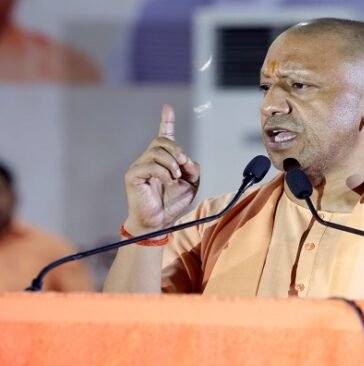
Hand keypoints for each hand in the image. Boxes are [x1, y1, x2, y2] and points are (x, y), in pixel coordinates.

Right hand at [123, 104, 199, 233]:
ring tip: (175, 177)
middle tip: (183, 164)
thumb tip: (187, 160)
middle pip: (162, 141)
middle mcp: (149, 159)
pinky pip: (150, 165)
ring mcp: (139, 166)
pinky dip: (163, 173)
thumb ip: (193, 169)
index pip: (164, 135)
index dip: (166, 121)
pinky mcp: (133, 176)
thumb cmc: (172, 203)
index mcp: (163, 159)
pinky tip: (168, 181)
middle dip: (176, 150)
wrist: (159, 222)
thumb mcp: (191, 184)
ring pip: (156, 151)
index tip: (167, 108)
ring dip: (171, 163)